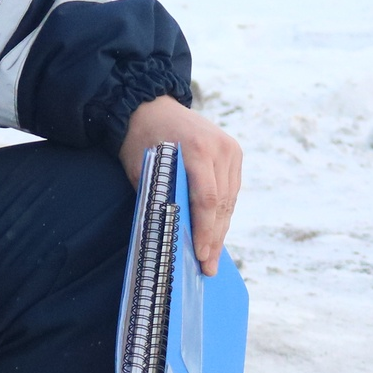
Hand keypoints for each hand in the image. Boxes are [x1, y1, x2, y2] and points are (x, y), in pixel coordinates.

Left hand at [118, 95, 242, 275]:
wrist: (150, 105)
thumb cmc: (140, 140)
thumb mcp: (142, 172)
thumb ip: (160, 199)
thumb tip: (173, 238)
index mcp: (195, 149)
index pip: (206, 199)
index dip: (205, 231)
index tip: (202, 255)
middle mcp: (219, 148)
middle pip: (221, 203)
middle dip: (215, 237)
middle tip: (209, 266)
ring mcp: (229, 148)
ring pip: (229, 199)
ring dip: (220, 228)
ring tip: (212, 255)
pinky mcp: (233, 151)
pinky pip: (231, 189)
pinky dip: (222, 211)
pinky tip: (215, 231)